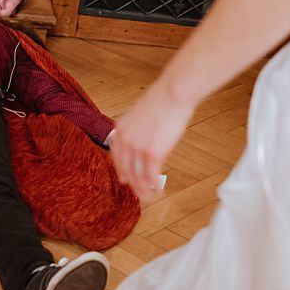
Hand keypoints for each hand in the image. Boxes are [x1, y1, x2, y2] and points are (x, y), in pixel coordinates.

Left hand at [110, 79, 194, 202]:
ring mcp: (137, 148)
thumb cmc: (163, 99)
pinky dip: (154, 187)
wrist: (173, 93)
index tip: (125, 179)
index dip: (121, 170)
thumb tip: (143, 136)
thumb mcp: (141, 112)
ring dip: (144, 190)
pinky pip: (151, 176)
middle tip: (140, 193)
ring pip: (138, 176)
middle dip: (133, 184)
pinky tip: (159, 191)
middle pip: (125, 169)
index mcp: (120, 129)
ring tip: (150, 197)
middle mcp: (125, 140)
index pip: (116, 156)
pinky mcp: (152, 154)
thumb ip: (137, 127)